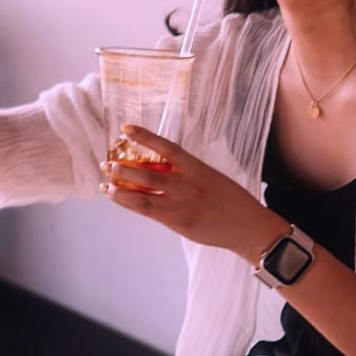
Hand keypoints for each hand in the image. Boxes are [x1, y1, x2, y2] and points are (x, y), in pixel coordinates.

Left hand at [97, 125, 277, 258]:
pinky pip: (148, 211)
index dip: (144, 136)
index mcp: (196, 167)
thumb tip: (154, 170)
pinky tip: (117, 198)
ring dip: (120, 189)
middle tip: (106, 163)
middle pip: (147, 173)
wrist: (249, 227)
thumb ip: (184, 173)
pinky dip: (129, 204)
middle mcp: (187, 184)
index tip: (125, 128)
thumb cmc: (230, 200)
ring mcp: (181, 204)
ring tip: (105, 185)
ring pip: (142, 195)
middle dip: (122, 168)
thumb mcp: (209, 177)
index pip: (166, 147)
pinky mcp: (178, 222)